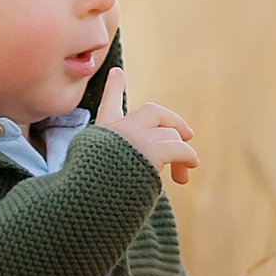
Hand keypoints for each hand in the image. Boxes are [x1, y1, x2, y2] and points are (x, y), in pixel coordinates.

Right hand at [89, 66, 197, 185]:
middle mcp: (116, 130)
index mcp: (100, 134)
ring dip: (181, 151)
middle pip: (152, 112)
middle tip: (186, 135)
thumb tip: (146, 161)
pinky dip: (188, 157)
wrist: (86, 204)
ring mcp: (133, 137)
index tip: (117, 72)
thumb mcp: (96, 172)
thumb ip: (116, 160)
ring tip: (185, 170)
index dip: (114, 87)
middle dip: (172, 120)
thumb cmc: (92, 196)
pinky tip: (190, 166)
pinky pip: (179, 149)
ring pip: (169, 134)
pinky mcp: (150, 150)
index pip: (109, 104)